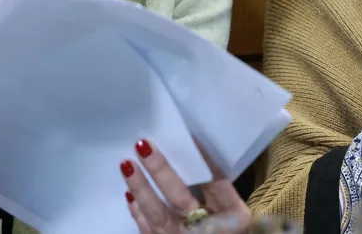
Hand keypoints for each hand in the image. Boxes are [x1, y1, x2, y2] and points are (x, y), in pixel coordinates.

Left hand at [120, 139, 250, 233]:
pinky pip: (147, 230)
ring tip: (127, 165)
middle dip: (160, 171)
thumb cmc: (227, 226)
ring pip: (157, 215)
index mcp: (229, 214)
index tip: (188, 136)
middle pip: (179, 199)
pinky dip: (137, 211)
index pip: (215, 183)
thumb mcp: (233, 207)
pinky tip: (129, 194)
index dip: (202, 160)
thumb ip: (217, 183)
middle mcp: (203, 228)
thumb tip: (192, 147)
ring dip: (141, 189)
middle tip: (143, 146)